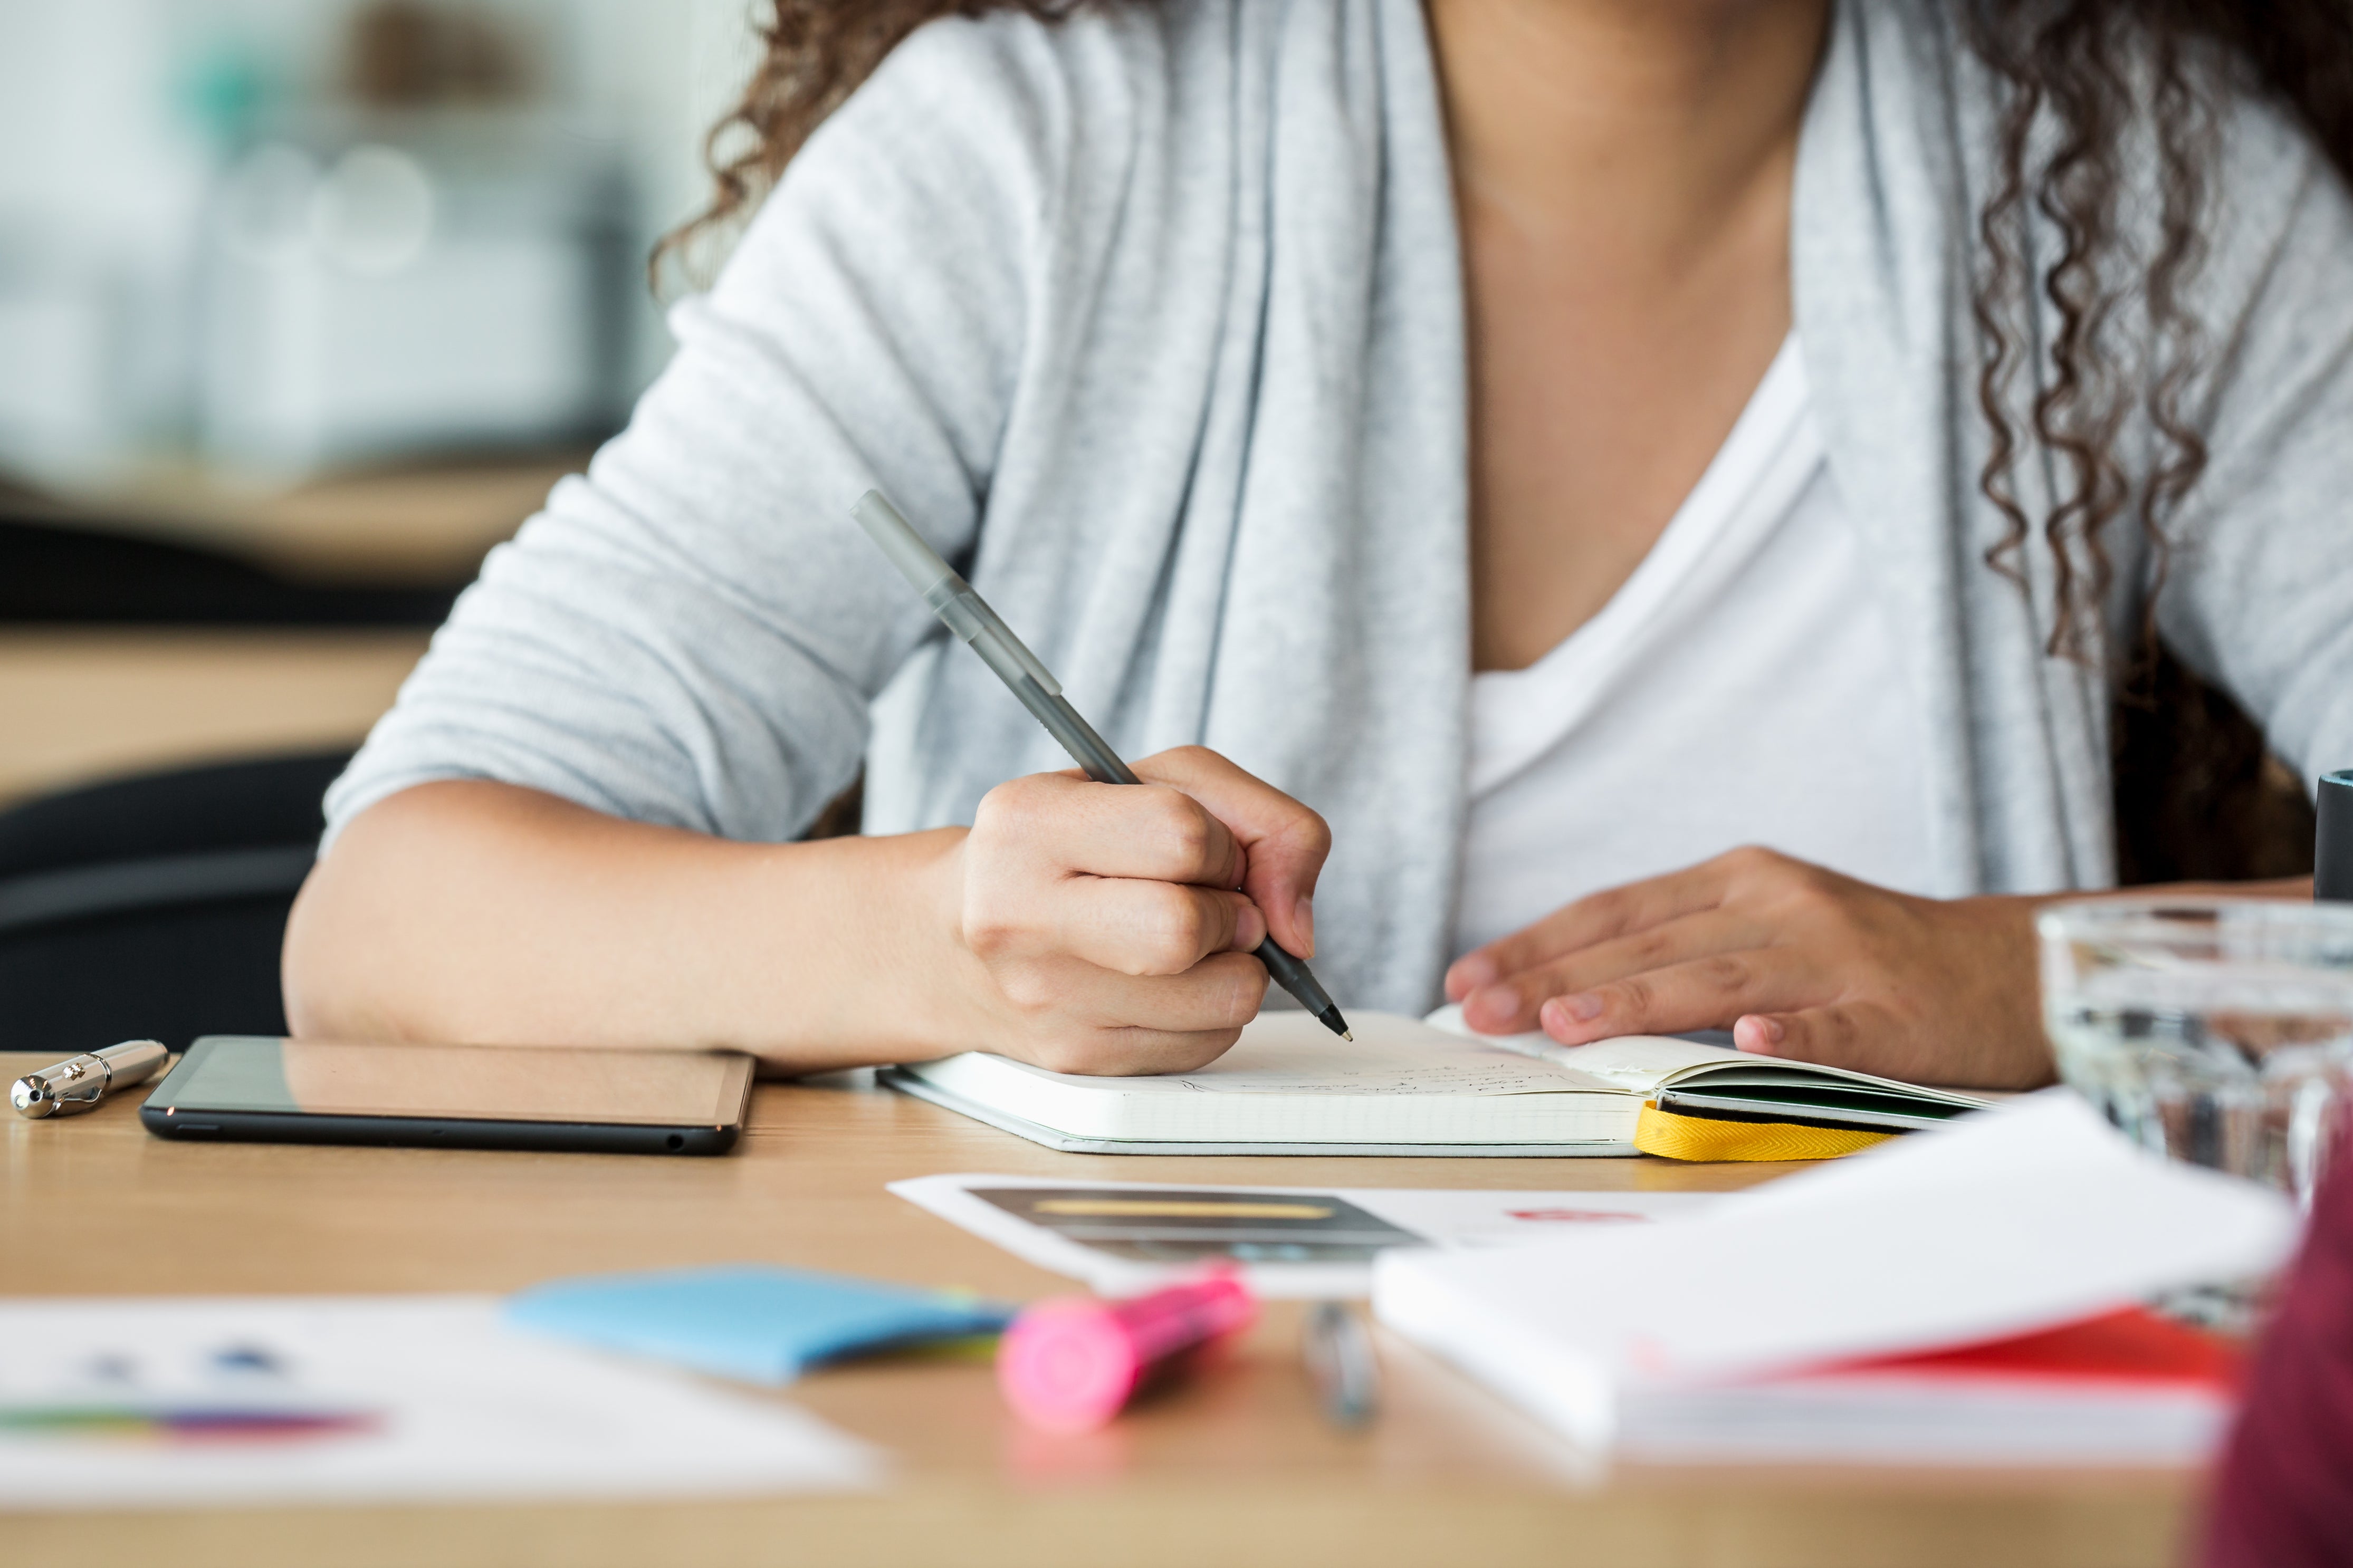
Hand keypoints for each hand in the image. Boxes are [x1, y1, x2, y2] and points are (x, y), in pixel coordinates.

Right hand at [940, 746, 1329, 1075]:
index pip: (1180, 835)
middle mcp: (1017, 914)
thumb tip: (1296, 927)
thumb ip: (1261, 821)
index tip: (1204, 850)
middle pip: (1187, 930)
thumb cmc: (1073, 848)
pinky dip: (1215, 1011)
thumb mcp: (1156, 786)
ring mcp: (1043, 998)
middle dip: (1231, 915)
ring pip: (1219, 999)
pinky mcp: (1076, 1059)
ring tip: (1194, 944)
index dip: (1221, 843)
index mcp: (1028, 823)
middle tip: (1212, 906)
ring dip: (1237, 967)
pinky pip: (1207, 1044)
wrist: (954, 939)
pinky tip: (1171, 984)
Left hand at [1442, 846, 2053, 1087]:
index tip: (1466, 978)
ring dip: (1640, 998)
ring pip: (1722, 978)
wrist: (2010, 968)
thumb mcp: (1767, 931)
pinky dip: (1792, 1034)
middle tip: (1483, 1010)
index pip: (1616, 910)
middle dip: (1555, 975)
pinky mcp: (1892, 1013)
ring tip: (1568, 1020)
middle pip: (1649, 941)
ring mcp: (1837, 958)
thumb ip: (1680, 951)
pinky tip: (1750, 1044)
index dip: (1536, 941)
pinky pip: (1834, 1027)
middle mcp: (1779, 906)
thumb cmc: (1867, 960)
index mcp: (1740, 882)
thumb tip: (1563, 990)